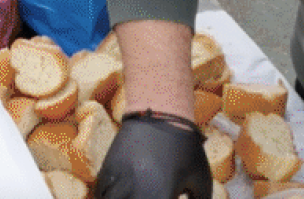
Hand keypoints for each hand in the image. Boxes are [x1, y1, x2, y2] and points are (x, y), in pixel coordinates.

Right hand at [92, 112, 211, 198]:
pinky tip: (121, 195)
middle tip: (155, 195)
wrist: (159, 112)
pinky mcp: (106, 171)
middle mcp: (134, 194)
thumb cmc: (184, 146)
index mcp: (158, 198)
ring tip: (138, 195)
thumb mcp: (201, 178)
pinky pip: (101, 195)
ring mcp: (117, 183)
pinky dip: (108, 198)